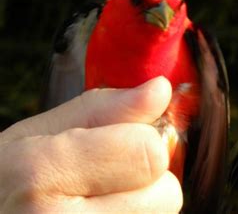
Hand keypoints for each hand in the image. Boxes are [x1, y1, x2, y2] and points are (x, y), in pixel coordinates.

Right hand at [0, 76, 181, 212]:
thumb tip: (160, 89)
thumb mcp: (40, 132)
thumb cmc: (7, 177)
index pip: (150, 152)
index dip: (142, 140)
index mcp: (44, 174)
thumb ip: (106, 108)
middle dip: (147, 179)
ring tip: (98, 203)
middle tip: (106, 179)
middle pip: (167, 194)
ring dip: (143, 205)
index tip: (121, 142)